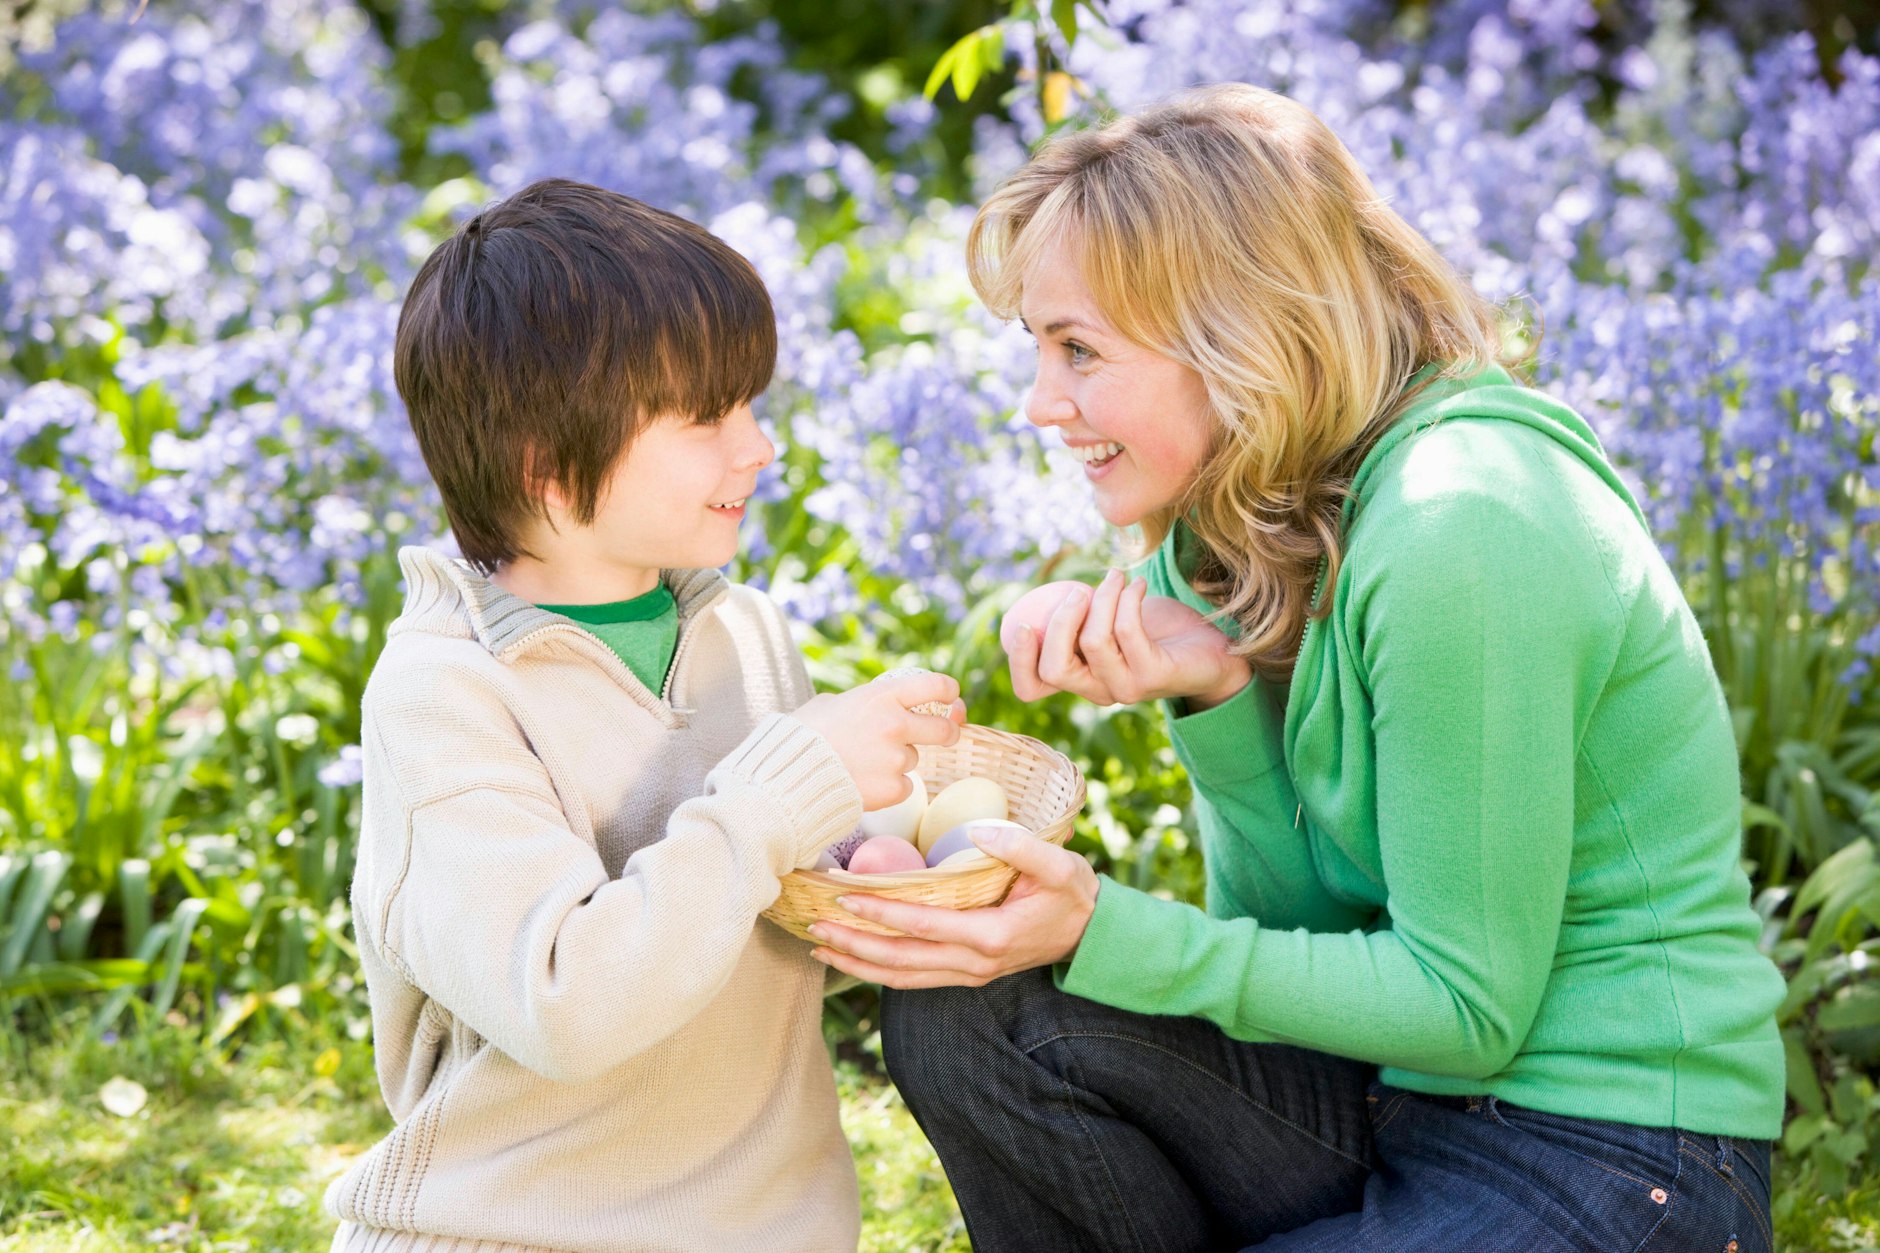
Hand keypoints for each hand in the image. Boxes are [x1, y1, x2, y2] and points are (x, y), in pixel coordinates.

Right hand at [793, 671, 966, 809]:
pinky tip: (863, 782)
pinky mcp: (893, 789)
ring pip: (912, 760)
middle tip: (947, 734)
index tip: (951, 695)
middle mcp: (896, 725)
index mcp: (881, 697)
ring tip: (862, 764)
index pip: (933, 686)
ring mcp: (896, 759)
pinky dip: (889, 786)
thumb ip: (860, 703)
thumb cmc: (802, 737)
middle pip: (943, 730)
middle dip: (949, 732)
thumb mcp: (830, 704)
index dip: (947, 691)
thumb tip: (871, 708)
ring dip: (897, 762)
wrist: (789, 778)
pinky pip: (903, 786)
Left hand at [805, 825, 1099, 987]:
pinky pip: (914, 979)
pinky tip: (854, 958)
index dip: (883, 915)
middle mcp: (974, 964)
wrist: (1092, 934)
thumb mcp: (1061, 866)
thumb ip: (1023, 848)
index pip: (924, 926)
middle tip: (814, 928)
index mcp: (992, 936)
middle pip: (901, 962)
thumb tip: (981, 829)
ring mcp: (969, 975)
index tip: (846, 899)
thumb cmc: (1074, 894)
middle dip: (855, 946)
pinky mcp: (965, 974)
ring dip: (859, 965)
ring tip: (819, 949)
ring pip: (902, 978)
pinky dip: (879, 971)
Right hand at [1006, 569, 1251, 709]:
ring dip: (1102, 598)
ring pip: (1093, 642)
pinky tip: (1138, 585)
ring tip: (1117, 577)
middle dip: (1059, 621)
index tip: (1021, 623)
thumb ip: (1080, 618)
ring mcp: (1127, 688)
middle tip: (1079, 591)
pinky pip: (1127, 630)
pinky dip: (1127, 598)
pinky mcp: (1154, 676)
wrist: (1212, 650)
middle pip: (1056, 668)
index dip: (1018, 660)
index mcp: (1080, 679)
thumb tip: (1046, 595)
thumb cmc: (1156, 630)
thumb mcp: (1109, 622)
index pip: (1031, 688)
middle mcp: (1098, 691)